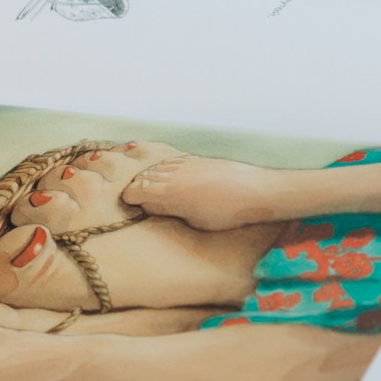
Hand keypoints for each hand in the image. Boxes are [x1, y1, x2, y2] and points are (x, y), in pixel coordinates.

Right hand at [123, 152, 287, 232]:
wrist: (254, 191)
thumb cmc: (226, 213)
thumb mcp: (194, 220)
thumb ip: (168, 210)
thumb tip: (149, 206)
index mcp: (169, 192)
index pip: (137, 190)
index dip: (129, 197)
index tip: (126, 203)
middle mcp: (173, 174)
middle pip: (145, 176)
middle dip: (136, 185)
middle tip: (131, 193)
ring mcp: (185, 165)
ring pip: (158, 167)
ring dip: (149, 174)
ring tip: (144, 182)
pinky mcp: (197, 160)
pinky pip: (172, 160)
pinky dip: (163, 166)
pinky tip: (164, 170)